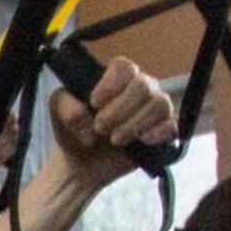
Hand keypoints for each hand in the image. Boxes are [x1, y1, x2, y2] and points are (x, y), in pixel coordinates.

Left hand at [47, 55, 172, 166]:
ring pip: (160, 104)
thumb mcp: (58, 112)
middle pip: (143, 85)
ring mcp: (154, 109)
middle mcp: (140, 88)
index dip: (111, 84)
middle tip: (101, 127)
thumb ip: (66, 106)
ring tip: (115, 140)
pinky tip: (141, 141)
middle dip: (120, 109)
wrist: (82, 163)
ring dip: (135, 123)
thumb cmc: (74, 129)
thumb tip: (84, 116)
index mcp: (116, 77)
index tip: (94, 103)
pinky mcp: (164, 131)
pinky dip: (158, 132)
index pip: (125, 66)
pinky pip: (172, 125)